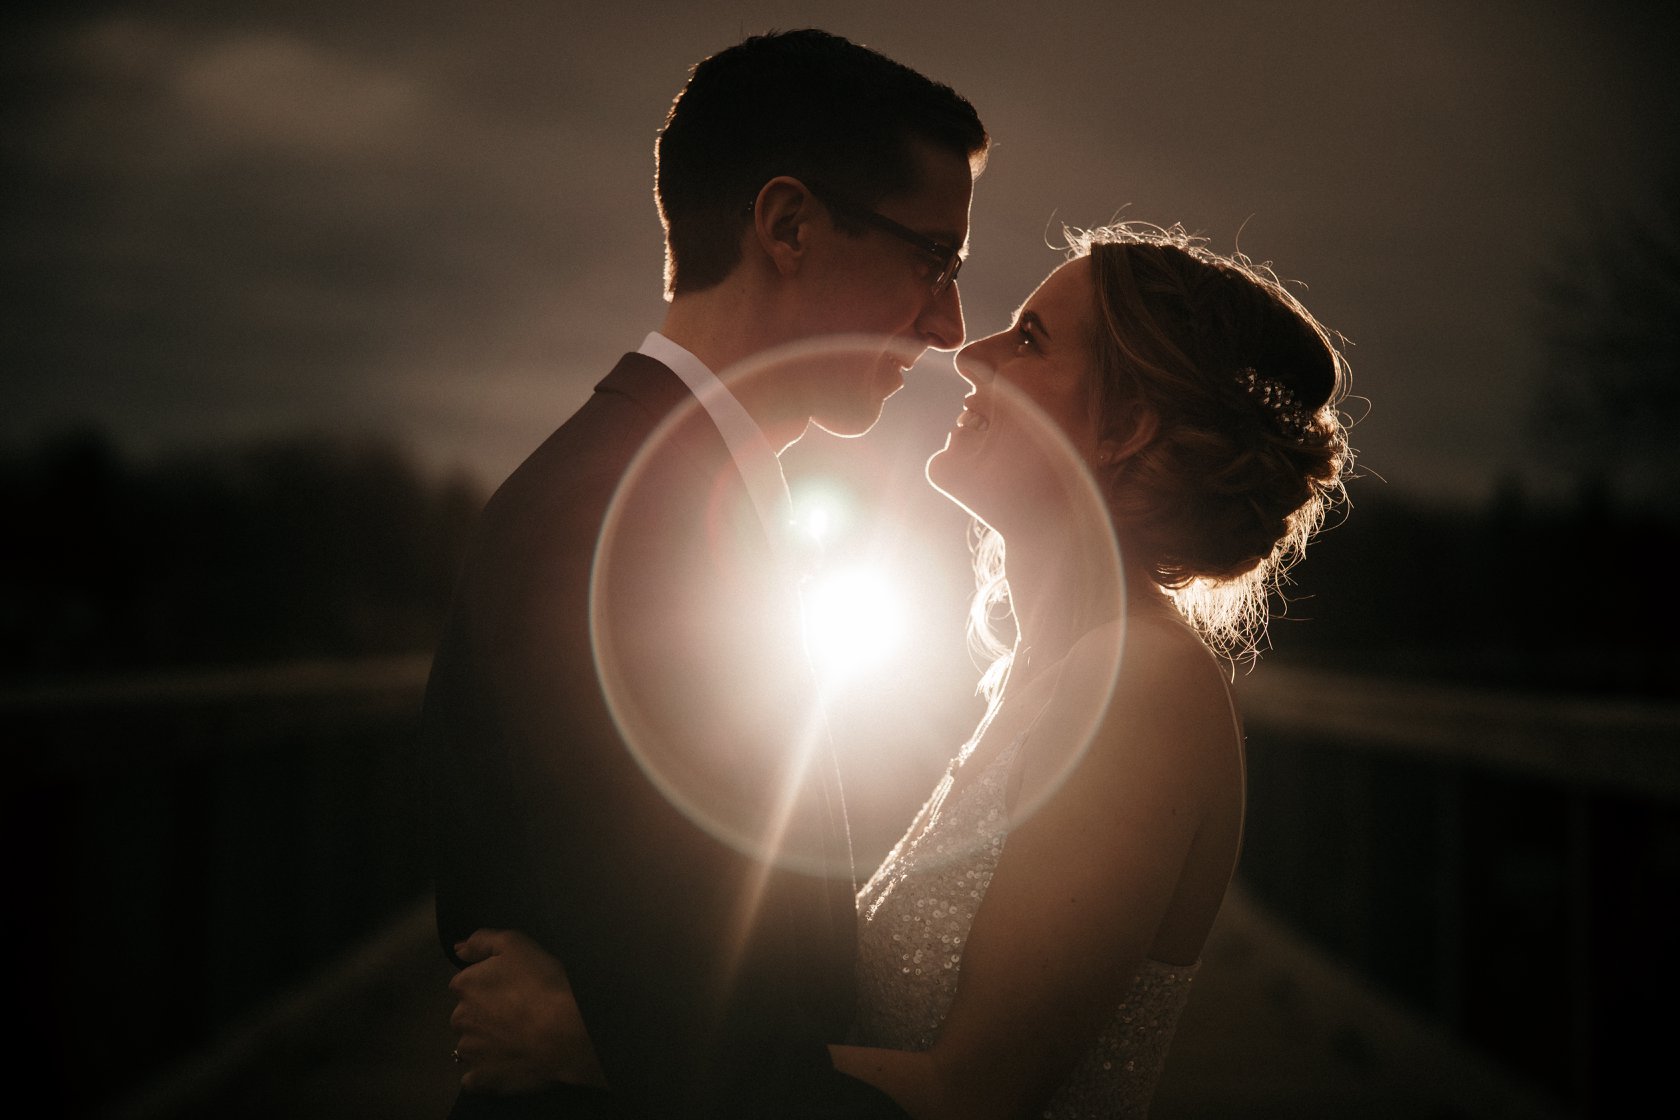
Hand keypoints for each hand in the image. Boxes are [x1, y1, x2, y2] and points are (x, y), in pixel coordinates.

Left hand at [449, 928, 605, 1092]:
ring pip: (471, 1045)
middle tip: (517, 1014)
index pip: (467, 983)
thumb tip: (458, 949)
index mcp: (464, 986)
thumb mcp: (516, 944)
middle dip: (484, 1015)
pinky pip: (475, 1078)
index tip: (512, 988)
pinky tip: (507, 1065)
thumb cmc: (542, 984)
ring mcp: (469, 1053)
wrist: (564, 1033)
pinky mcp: (481, 1080)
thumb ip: (482, 941)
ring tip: (516, 1041)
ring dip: (485, 1044)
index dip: (489, 985)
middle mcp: (459, 1019)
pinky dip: (486, 1073)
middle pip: (467, 1015)